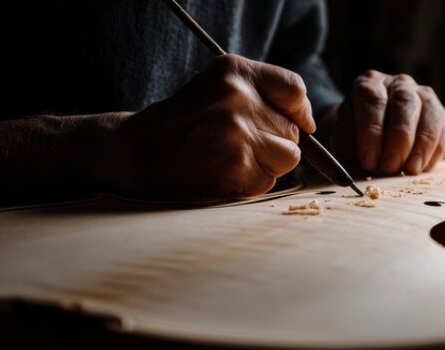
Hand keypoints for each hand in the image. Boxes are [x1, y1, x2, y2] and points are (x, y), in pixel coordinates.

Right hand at [102, 54, 314, 201]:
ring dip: (268, 164)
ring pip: (288, 156)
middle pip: (294, 130)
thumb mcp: (218, 89)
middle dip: (275, 142)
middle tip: (237, 144)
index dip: (298, 113)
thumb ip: (262, 96)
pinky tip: (223, 173)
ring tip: (232, 159)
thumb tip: (310, 125)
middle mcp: (237, 97)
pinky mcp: (236, 168)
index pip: (295, 91)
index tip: (292, 124)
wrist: (134, 152)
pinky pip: (269, 181)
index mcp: (234, 71)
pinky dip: (251, 183)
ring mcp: (237, 133)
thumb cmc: (184, 123)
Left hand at [333, 70, 444, 174]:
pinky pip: (443, 130)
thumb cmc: (355, 136)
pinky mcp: (439, 113)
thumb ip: (351, 144)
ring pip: (430, 115)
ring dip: (421, 146)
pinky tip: (422, 168)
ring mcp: (423, 96)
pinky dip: (435, 151)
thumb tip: (368, 159)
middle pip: (405, 104)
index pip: (373, 101)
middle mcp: (399, 84)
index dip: (371, 132)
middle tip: (390, 167)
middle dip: (399, 139)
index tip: (368, 160)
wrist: (370, 135)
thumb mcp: (344, 138)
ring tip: (410, 170)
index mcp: (370, 83)